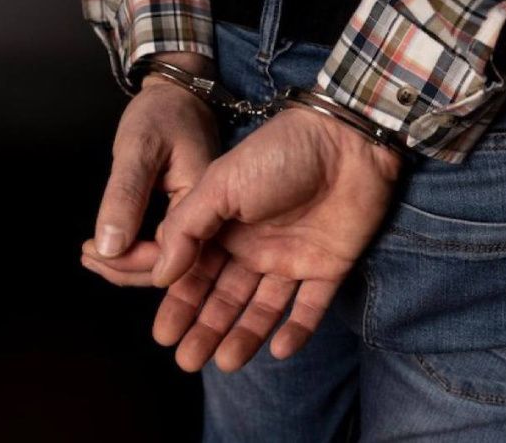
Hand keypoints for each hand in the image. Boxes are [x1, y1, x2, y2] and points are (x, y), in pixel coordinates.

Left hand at [88, 53, 218, 258]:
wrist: (178, 95)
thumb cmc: (161, 113)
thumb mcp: (137, 149)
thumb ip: (125, 197)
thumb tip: (110, 248)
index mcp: (205, 200)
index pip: (172, 253)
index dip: (132, 262)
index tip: (95, 253)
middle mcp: (211, 215)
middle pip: (173, 264)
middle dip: (126, 269)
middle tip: (87, 257)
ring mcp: (201, 216)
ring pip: (168, 258)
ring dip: (128, 264)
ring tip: (92, 256)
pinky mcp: (187, 213)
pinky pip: (165, 243)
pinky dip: (135, 249)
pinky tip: (110, 247)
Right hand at [152, 106, 401, 371]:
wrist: (345, 141)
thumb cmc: (278, 155)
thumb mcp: (220, 184)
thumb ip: (186, 227)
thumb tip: (160, 275)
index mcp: (226, 226)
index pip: (197, 274)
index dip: (180, 304)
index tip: (163, 336)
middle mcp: (256, 247)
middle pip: (226, 298)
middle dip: (206, 329)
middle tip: (188, 361)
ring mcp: (293, 258)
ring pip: (264, 308)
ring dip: (245, 335)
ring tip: (226, 363)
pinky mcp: (329, 266)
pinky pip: (311, 306)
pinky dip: (297, 329)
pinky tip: (279, 350)